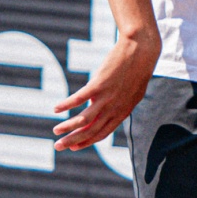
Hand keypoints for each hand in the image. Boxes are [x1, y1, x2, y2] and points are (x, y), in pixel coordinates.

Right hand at [53, 29, 159, 149]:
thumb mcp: (132, 92)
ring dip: (68, 127)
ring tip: (55, 131)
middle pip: (91, 131)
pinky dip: (66, 105)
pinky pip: (79, 99)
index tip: (74, 147)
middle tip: (58, 147)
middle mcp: (114, 109)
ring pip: (84, 120)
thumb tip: (109, 110)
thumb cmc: (137, 70)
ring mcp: (107, 98)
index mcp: (122, 112)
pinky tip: (56, 108)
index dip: (87, 142)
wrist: (141, 51)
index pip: (102, 133)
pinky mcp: (99, 85)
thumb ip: (120, 104)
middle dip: (73, 141)